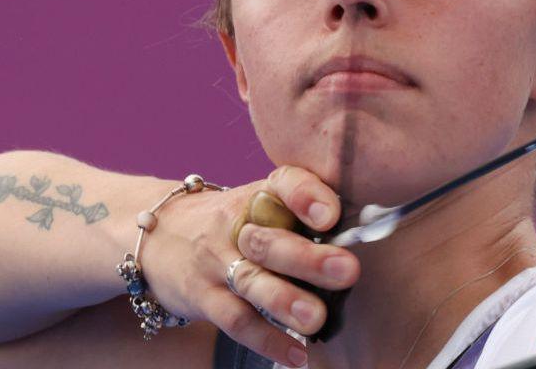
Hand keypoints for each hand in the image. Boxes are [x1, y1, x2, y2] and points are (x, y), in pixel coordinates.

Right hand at [138, 166, 359, 366]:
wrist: (161, 235)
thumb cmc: (238, 222)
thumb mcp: (265, 204)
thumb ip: (309, 214)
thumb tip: (374, 230)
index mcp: (260, 194)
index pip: (283, 183)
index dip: (305, 196)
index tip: (330, 215)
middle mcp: (237, 225)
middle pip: (269, 240)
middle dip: (308, 258)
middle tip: (348, 270)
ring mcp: (216, 261)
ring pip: (251, 282)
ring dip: (285, 301)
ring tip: (317, 319)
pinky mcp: (203, 297)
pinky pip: (235, 320)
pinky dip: (266, 341)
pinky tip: (297, 355)